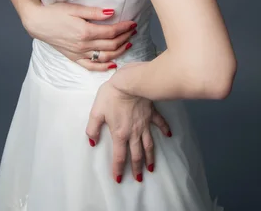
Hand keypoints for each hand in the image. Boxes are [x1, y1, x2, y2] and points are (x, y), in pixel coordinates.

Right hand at [26, 0, 136, 70]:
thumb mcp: (75, 8)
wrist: (37, 22)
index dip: (124, 28)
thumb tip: (112, 12)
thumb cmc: (55, 12)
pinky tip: (113, 64)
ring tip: (128, 44)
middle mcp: (83, 45)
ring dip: (118, 51)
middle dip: (124, 38)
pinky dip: (103, 67)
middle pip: (110, 45)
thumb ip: (94, 12)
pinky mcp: (73, 57)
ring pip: (104, 57)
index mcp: (85, 32)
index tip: (132, 23)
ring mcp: (78, 53)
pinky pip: (91, 66)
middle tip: (133, 32)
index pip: (111, 32)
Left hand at [85, 65, 171, 182]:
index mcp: (120, 134)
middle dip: (137, 168)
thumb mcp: (96, 111)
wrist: (129, 82)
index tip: (118, 179)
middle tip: (139, 179)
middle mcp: (134, 132)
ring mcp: (144, 123)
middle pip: (136, 154)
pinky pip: (159, 123)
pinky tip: (168, 135)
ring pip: (148, 144)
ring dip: (150, 157)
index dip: (118, 169)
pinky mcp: (151, 113)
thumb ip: (92, 128)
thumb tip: (92, 142)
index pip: (119, 156)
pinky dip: (164, 129)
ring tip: (152, 167)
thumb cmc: (111, 95)